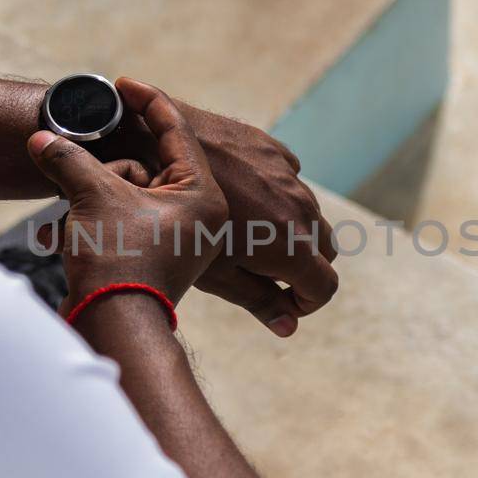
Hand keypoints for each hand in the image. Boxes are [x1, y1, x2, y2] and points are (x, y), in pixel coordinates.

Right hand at [27, 78, 226, 312]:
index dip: (147, 102)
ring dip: (90, 200)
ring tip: (70, 219)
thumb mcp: (92, 195)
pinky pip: (120, 221)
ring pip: (126, 194)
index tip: (123, 83)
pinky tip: (61, 234)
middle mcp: (197, 216)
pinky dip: (92, 223)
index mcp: (201, 195)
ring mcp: (175, 239)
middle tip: (75, 171)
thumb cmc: (117, 260)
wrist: (112, 325)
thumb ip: (69, 158)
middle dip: (102, 169)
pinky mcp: (152, 257)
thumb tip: (40, 139)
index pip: (176, 132)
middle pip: (143, 166)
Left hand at [181, 108, 338, 337]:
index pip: (325, 286)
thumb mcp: (215, 272)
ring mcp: (289, 174)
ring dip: (291, 229)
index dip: (305, 302)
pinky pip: (291, 179)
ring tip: (246, 232)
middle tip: (263, 272)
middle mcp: (301, 207)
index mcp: (290, 245)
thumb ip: (257, 300)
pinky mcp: (273, 149)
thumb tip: (288, 327)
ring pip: (309, 212)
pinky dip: (277, 195)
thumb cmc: (176, 224)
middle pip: (325, 249)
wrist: (151, 150)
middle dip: (303, 267)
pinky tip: (241, 198)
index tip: (281, 302)